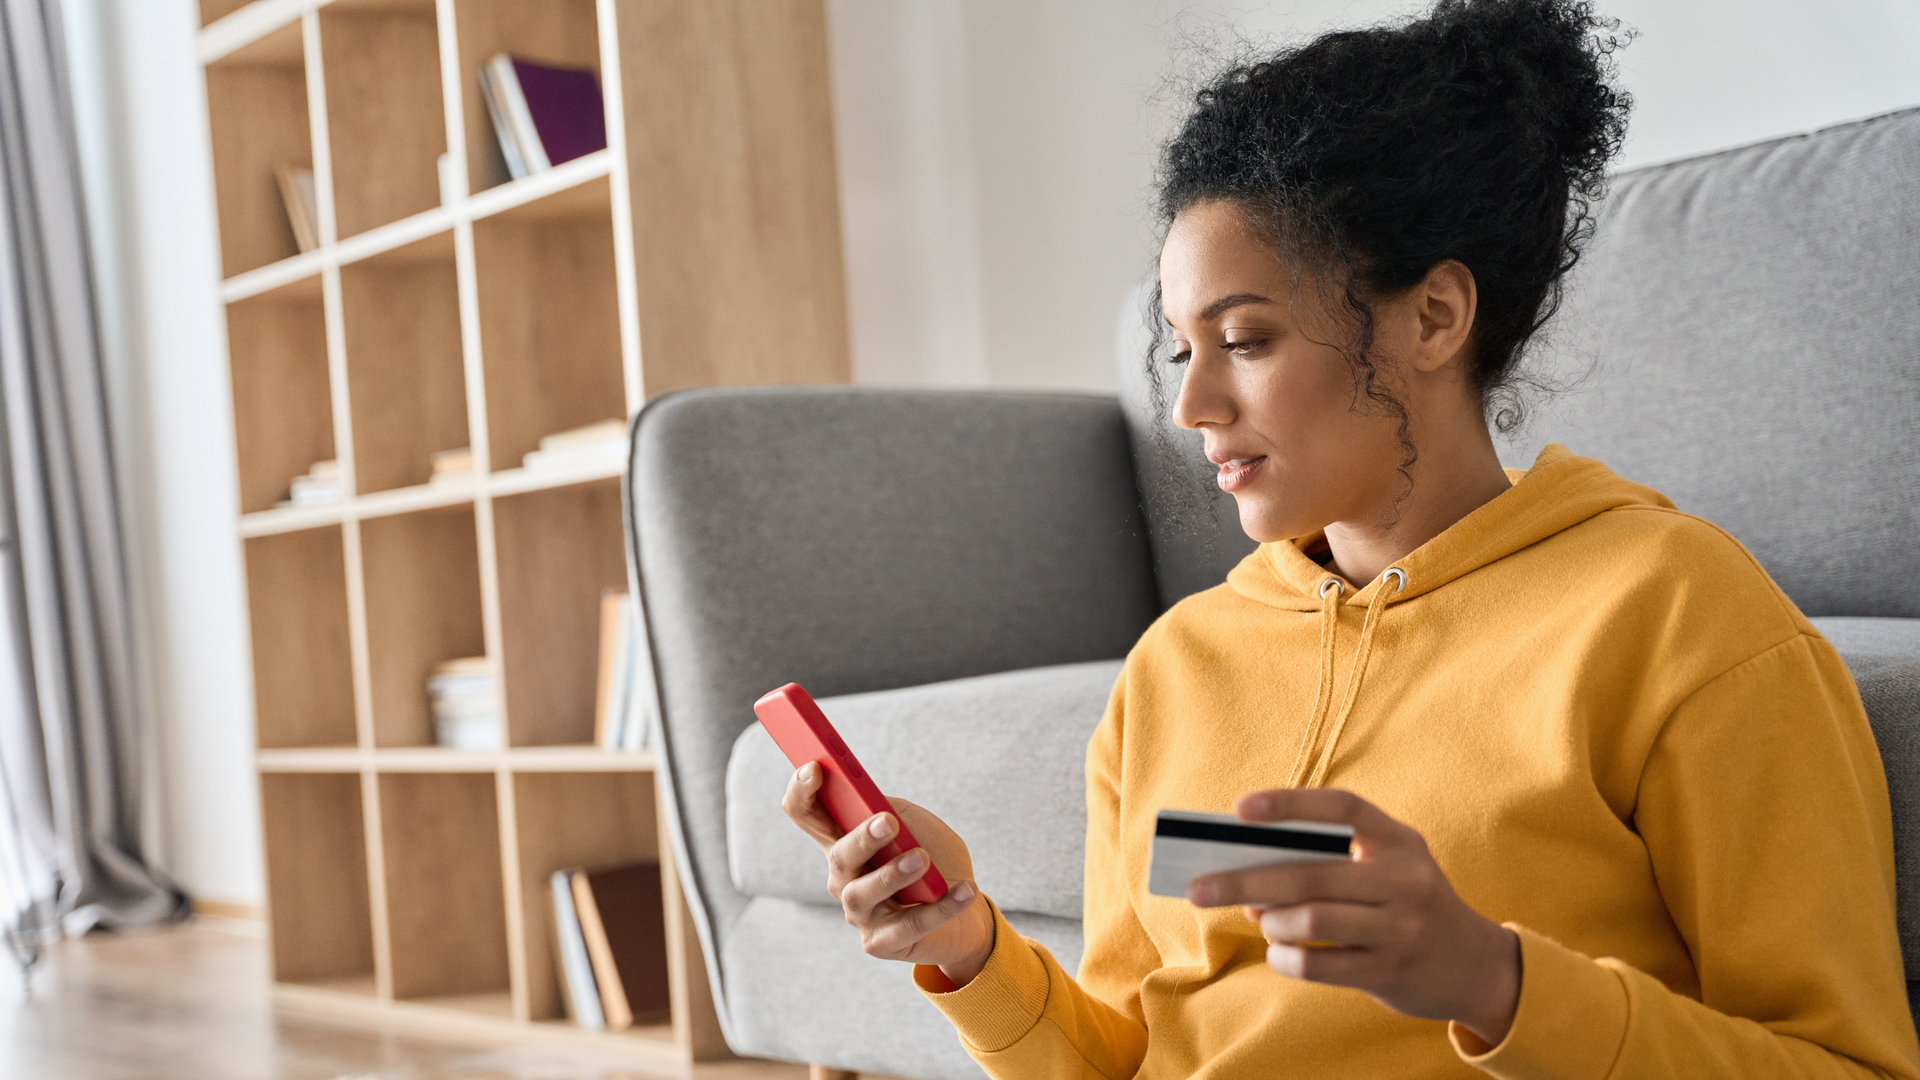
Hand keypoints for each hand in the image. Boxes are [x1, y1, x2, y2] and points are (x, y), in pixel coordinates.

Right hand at [782, 762, 995, 984]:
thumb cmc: (936, 861)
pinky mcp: (881, 943)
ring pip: (862, 894)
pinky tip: (965, 890)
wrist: (967, 912)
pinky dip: (941, 907)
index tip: (815, 767)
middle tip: (887, 822)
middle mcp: (844, 878)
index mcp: (844, 841)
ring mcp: (859, 914)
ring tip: (922, 859)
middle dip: (861, 839)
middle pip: (838, 856)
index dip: (802, 791)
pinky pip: (909, 925)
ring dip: (892, 874)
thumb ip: (893, 810)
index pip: (806, 814)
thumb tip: (876, 806)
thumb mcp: (916, 825)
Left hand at [1188, 788, 1520, 1046]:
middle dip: (1244, 880)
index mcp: (1400, 841)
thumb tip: (1250, 872)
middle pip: (1310, 873)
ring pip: (1312, 920)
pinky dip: (1286, 958)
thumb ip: (1329, 862)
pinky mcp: (1391, 972)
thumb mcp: (1387, 869)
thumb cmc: (1410, 905)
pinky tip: (1280, 953)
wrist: (1476, 966)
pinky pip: (1319, 964)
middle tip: (1199, 888)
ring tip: (1263, 921)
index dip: (1290, 803)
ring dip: (1272, 922)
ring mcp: (1401, 929)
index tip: (1239, 809)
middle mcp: (1405, 880)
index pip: (1342, 807)